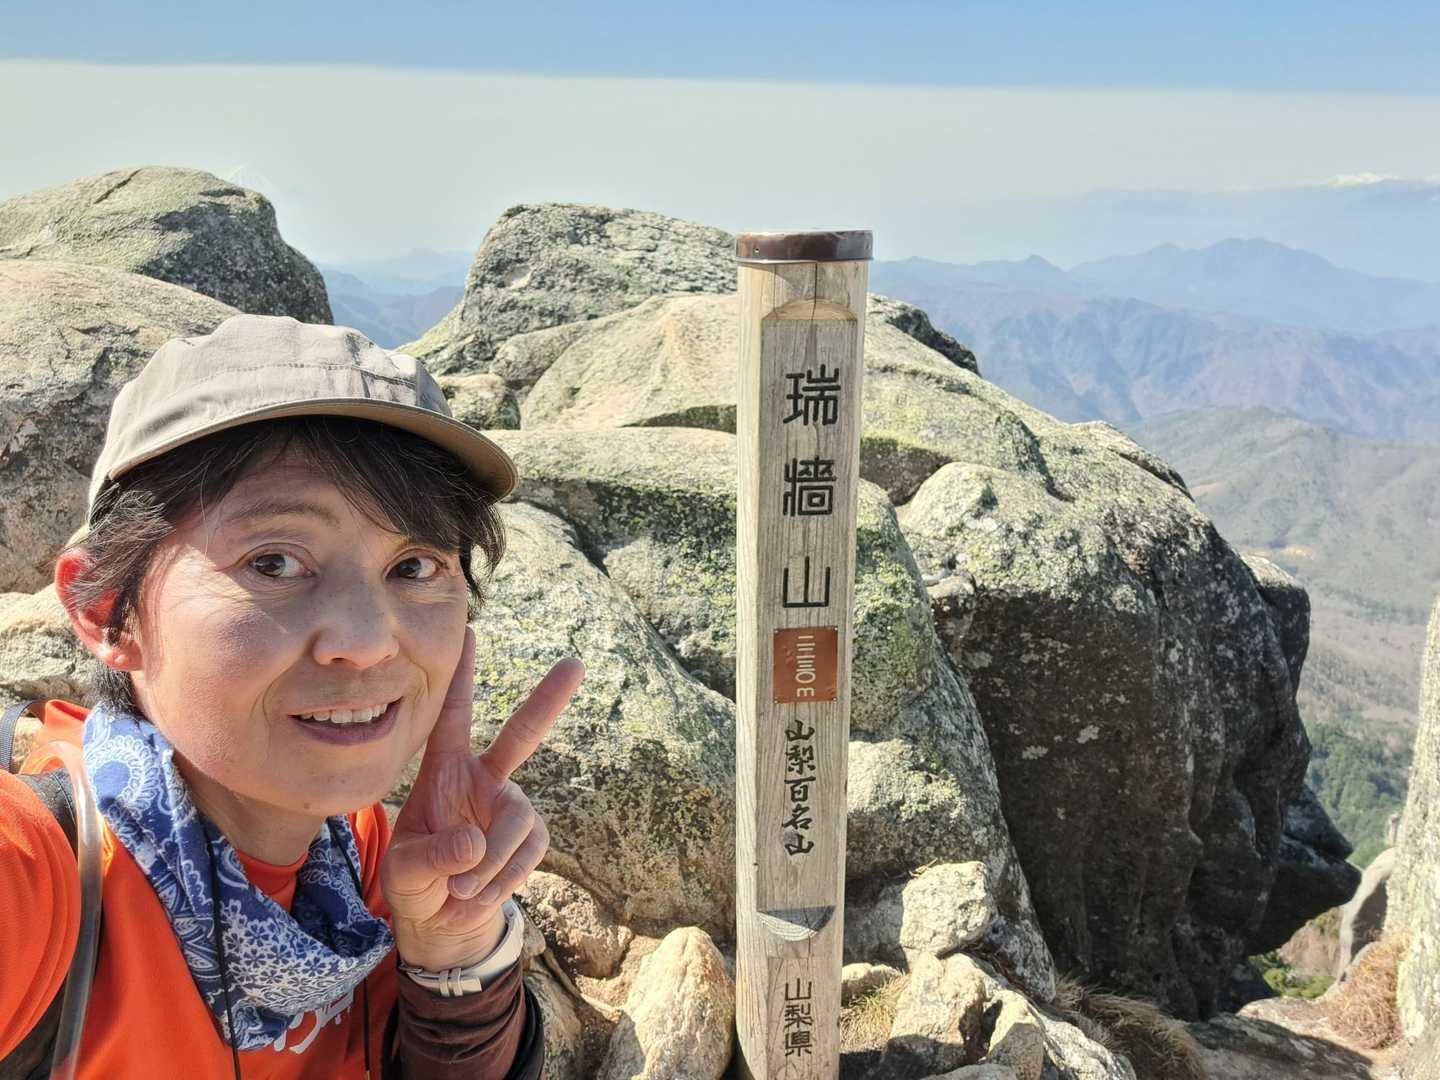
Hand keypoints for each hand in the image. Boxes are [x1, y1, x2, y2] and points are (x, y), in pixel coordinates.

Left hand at [381, 626, 584, 971]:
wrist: (442, 921)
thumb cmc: (413, 883)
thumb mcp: (405, 873)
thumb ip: (433, 858)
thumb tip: (476, 845)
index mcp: (444, 772)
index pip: (452, 719)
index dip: (460, 678)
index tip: (468, 632)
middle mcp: (483, 780)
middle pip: (521, 736)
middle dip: (548, 700)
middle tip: (576, 664)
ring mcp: (511, 808)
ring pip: (517, 824)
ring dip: (490, 864)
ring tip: (460, 889)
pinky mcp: (531, 838)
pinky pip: (527, 853)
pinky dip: (503, 880)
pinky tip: (479, 893)